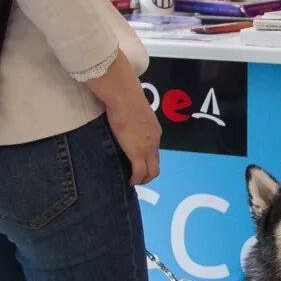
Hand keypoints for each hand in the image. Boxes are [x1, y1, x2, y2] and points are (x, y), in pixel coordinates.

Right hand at [88, 58, 160, 184]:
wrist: (125, 99)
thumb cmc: (126, 100)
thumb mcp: (134, 112)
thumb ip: (133, 120)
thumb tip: (124, 119)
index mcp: (154, 131)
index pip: (154, 149)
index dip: (148, 159)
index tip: (139, 163)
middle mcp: (155, 141)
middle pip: (156, 162)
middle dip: (148, 172)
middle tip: (137, 176)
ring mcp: (148, 148)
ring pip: (152, 171)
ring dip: (144, 178)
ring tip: (134, 181)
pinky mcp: (137, 153)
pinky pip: (140, 172)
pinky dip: (136, 179)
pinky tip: (130, 181)